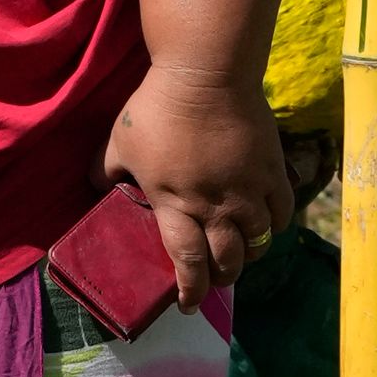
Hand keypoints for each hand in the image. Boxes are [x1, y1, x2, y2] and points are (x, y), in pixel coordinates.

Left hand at [103, 70, 296, 304]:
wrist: (206, 73)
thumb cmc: (157, 107)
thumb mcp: (120, 140)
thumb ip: (106, 169)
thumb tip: (95, 187)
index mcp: (174, 204)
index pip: (186, 262)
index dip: (189, 289)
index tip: (188, 303)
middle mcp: (214, 207)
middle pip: (227, 262)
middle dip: (221, 277)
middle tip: (216, 277)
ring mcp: (247, 192)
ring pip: (257, 244)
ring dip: (248, 254)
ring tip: (240, 251)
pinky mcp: (272, 174)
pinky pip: (281, 215)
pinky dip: (274, 225)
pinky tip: (265, 222)